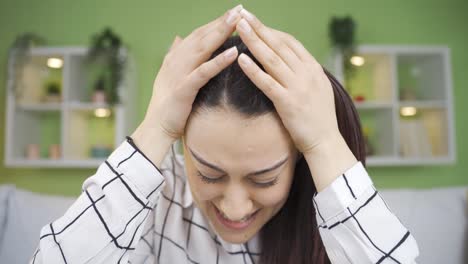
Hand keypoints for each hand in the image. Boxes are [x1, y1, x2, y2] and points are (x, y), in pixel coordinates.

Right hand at [132, 5, 242, 164]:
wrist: (157, 127)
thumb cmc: (168, 104)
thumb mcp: (170, 75)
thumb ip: (175, 55)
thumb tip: (178, 38)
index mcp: (176, 57)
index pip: (199, 34)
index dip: (215, 22)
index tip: (233, 12)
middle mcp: (177, 60)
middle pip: (202, 36)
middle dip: (221, 21)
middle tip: (239, 9)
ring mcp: (179, 73)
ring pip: (203, 48)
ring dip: (220, 33)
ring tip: (237, 21)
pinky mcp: (184, 88)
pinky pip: (204, 72)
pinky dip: (218, 61)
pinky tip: (233, 52)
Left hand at [235, 8, 340, 154]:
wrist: (326, 142)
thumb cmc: (320, 118)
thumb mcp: (318, 89)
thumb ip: (306, 74)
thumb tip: (293, 62)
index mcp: (313, 69)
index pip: (290, 42)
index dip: (272, 31)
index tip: (256, 23)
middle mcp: (306, 74)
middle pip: (279, 45)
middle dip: (259, 28)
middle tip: (242, 14)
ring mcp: (297, 87)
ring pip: (271, 59)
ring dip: (254, 41)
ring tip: (238, 27)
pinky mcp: (287, 103)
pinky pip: (267, 82)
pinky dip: (253, 69)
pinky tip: (240, 59)